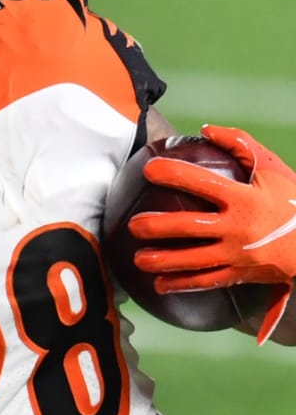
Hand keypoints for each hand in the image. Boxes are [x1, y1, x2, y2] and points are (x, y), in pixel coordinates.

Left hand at [129, 124, 295, 341]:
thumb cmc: (292, 200)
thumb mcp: (273, 169)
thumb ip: (241, 145)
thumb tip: (206, 129)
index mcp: (244, 198)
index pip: (202, 183)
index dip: (174, 174)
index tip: (149, 169)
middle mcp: (238, 226)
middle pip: (189, 227)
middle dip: (156, 227)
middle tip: (133, 225)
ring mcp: (238, 253)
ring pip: (192, 260)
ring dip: (162, 261)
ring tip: (138, 259)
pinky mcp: (240, 273)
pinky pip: (206, 282)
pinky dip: (182, 284)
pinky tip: (159, 285)